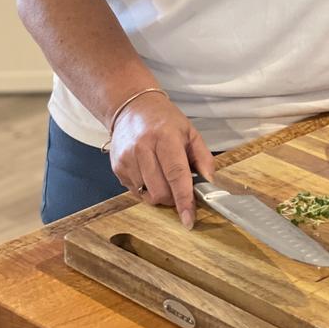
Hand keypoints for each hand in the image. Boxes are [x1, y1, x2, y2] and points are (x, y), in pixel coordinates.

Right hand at [108, 93, 215, 228]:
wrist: (132, 108)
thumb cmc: (165, 120)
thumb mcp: (190, 132)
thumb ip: (203, 157)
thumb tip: (210, 182)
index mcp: (165, 137)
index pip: (176, 174)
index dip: (184, 199)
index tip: (189, 219)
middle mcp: (143, 148)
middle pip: (160, 191)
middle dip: (174, 198)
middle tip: (179, 188)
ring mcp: (127, 159)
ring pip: (147, 195)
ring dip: (160, 195)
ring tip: (163, 176)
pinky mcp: (117, 168)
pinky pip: (135, 192)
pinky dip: (146, 190)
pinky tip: (149, 173)